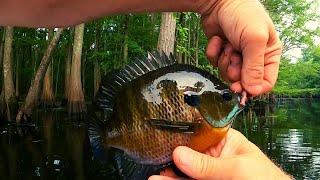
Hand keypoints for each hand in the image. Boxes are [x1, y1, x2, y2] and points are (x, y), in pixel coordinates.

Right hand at [149, 128, 290, 179]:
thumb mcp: (237, 168)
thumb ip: (208, 164)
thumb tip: (181, 155)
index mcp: (224, 141)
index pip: (198, 132)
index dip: (181, 134)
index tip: (164, 137)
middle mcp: (213, 156)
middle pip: (187, 152)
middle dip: (170, 153)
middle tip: (155, 155)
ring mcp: (207, 173)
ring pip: (184, 170)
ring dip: (168, 170)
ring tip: (154, 171)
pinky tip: (162, 179)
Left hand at [200, 0, 281, 95]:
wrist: (218, 2)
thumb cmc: (242, 15)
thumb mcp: (254, 40)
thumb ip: (254, 67)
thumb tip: (253, 91)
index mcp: (268, 54)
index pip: (266, 82)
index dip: (253, 88)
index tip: (241, 88)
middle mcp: (253, 57)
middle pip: (244, 80)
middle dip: (235, 70)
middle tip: (233, 56)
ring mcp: (236, 55)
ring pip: (227, 73)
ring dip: (224, 60)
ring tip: (227, 44)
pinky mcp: (221, 52)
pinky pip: (215, 63)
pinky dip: (214, 52)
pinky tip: (218, 40)